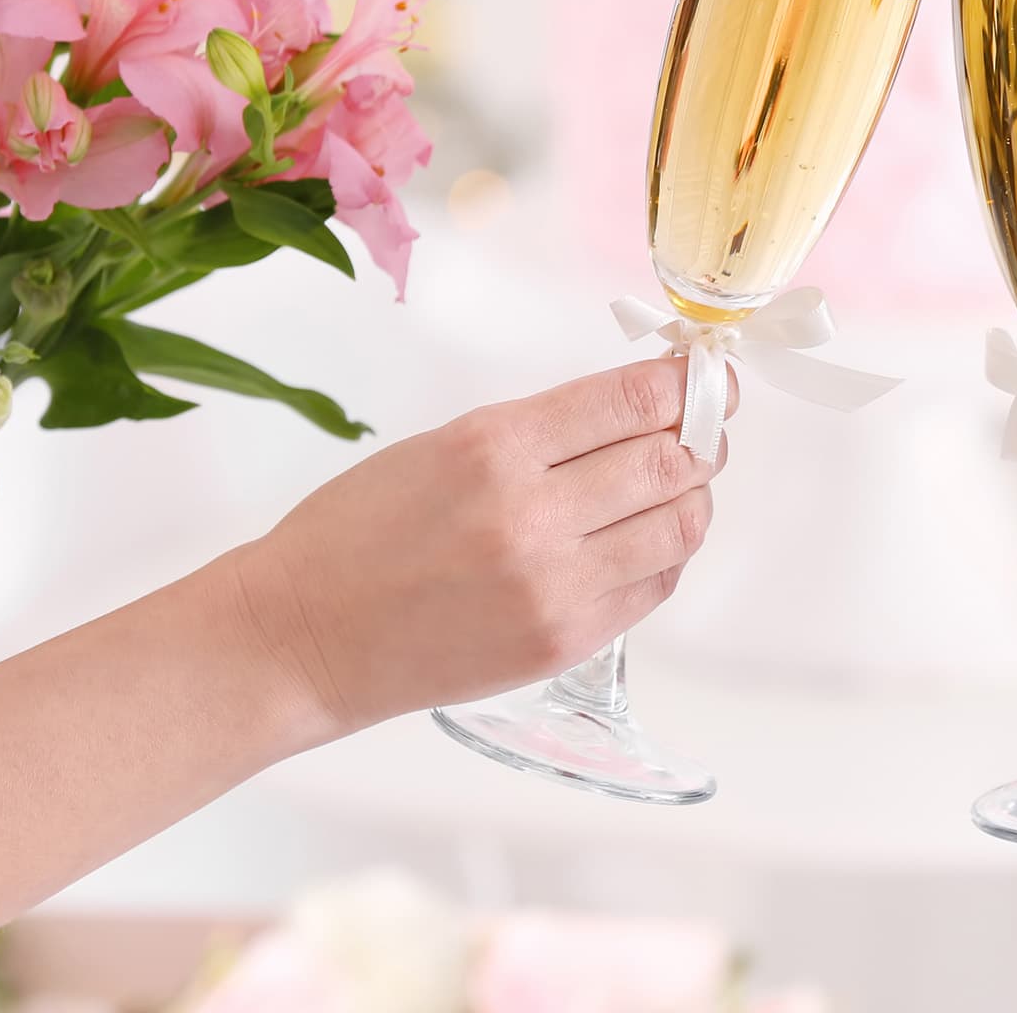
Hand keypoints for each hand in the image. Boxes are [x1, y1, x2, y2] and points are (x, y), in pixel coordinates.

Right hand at [233, 358, 731, 736]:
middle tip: (706, 428)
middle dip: (703, 436)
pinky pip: (653, 586)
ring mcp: (554, 585)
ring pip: (678, 526)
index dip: (689, 383)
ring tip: (681, 485)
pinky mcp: (564, 641)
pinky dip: (665, 554)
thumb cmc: (362, 531)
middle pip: (670, 460)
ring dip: (693, 496)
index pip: (632, 400)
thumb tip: (639, 409)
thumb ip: (543, 431)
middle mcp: (533, 513)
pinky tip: (646, 539)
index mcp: (496, 446)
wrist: (307, 634)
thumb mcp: (444, 446)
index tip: (709, 375)